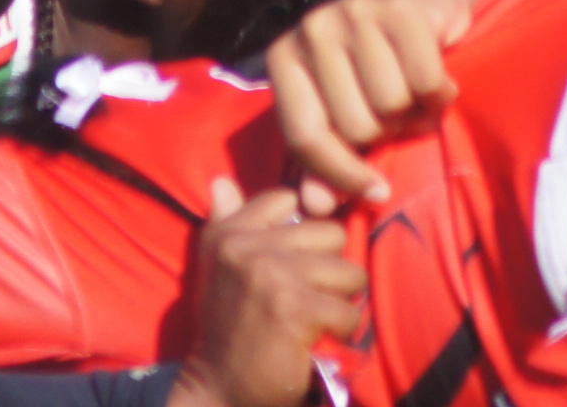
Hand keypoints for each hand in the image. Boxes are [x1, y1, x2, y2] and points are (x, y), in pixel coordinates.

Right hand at [167, 181, 364, 406]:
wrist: (217, 388)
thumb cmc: (226, 327)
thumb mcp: (218, 269)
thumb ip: (227, 221)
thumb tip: (222, 181)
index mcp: (230, 234)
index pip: (289, 199)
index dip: (303, 233)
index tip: (293, 262)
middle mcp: (247, 248)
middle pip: (331, 233)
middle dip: (330, 269)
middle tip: (310, 296)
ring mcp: (273, 276)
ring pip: (348, 271)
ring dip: (341, 301)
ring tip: (317, 318)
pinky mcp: (297, 309)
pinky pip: (348, 310)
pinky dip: (342, 332)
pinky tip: (320, 341)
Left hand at [267, 0, 469, 207]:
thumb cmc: (374, 61)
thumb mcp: (342, 109)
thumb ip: (326, 159)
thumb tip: (316, 208)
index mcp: (285, 58)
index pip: (305, 137)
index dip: (340, 174)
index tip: (373, 193)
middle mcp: (312, 29)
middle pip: (355, 127)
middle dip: (387, 133)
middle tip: (397, 113)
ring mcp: (354, 13)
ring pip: (392, 106)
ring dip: (416, 113)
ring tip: (415, 92)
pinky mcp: (400, 8)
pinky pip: (427, 82)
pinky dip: (441, 94)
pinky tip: (437, 80)